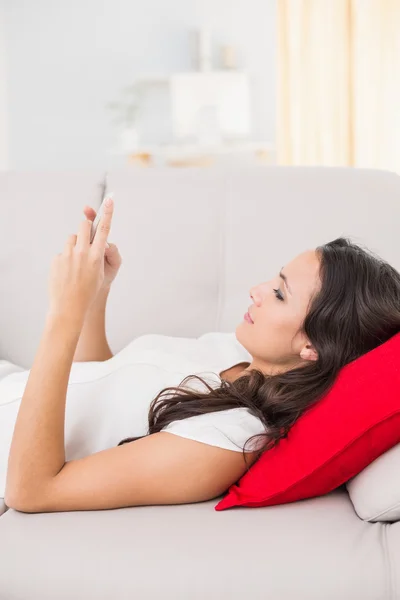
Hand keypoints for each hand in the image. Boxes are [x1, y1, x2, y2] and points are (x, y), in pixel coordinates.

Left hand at [48, 197, 113, 320]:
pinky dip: (65, 259)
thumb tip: (97, 242)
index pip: (104, 229)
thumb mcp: (102, 273)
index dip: (107, 213)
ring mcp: (68, 255)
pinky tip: (67, 274)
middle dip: (85, 226)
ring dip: (75, 246)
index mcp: (97, 256)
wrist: (70, 307)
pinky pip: (62, 252)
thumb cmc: (89, 291)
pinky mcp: (56, 259)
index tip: (110, 199)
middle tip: (86, 237)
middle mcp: (83, 253)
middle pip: (83, 226)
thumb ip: (101, 254)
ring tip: (76, 265)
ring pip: (72, 239)